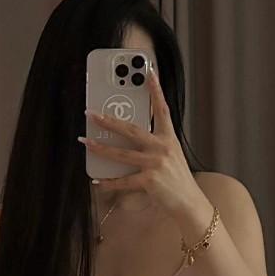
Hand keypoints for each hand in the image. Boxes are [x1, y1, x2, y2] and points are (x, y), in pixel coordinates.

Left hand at [80, 69, 211, 236]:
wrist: (189, 202)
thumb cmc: (177, 179)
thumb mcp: (170, 156)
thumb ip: (154, 144)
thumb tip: (126, 137)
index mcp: (169, 138)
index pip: (162, 109)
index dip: (155, 90)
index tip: (149, 72)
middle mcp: (163, 148)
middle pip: (131, 129)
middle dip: (109, 120)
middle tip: (91, 113)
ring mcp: (156, 164)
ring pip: (121, 153)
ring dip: (100, 148)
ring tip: (85, 142)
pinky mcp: (150, 181)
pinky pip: (123, 180)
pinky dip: (108, 182)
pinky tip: (97, 181)